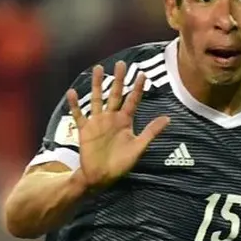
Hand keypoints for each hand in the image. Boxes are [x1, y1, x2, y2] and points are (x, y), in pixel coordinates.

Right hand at [65, 61, 169, 190]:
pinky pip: (79, 115)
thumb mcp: (139, 147)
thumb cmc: (121, 164)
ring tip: (97, 68)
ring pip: (97, 99)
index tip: (143, 74)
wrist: (101, 176)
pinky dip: (75, 104)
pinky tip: (72, 92)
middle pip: (115, 94)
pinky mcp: (85, 130)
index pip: (133, 101)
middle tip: (121, 63)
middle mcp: (111, 118)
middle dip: (119, 79)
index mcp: (125, 121)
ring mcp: (97, 122)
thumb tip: (168, 118)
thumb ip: (151, 131)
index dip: (138, 88)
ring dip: (96, 84)